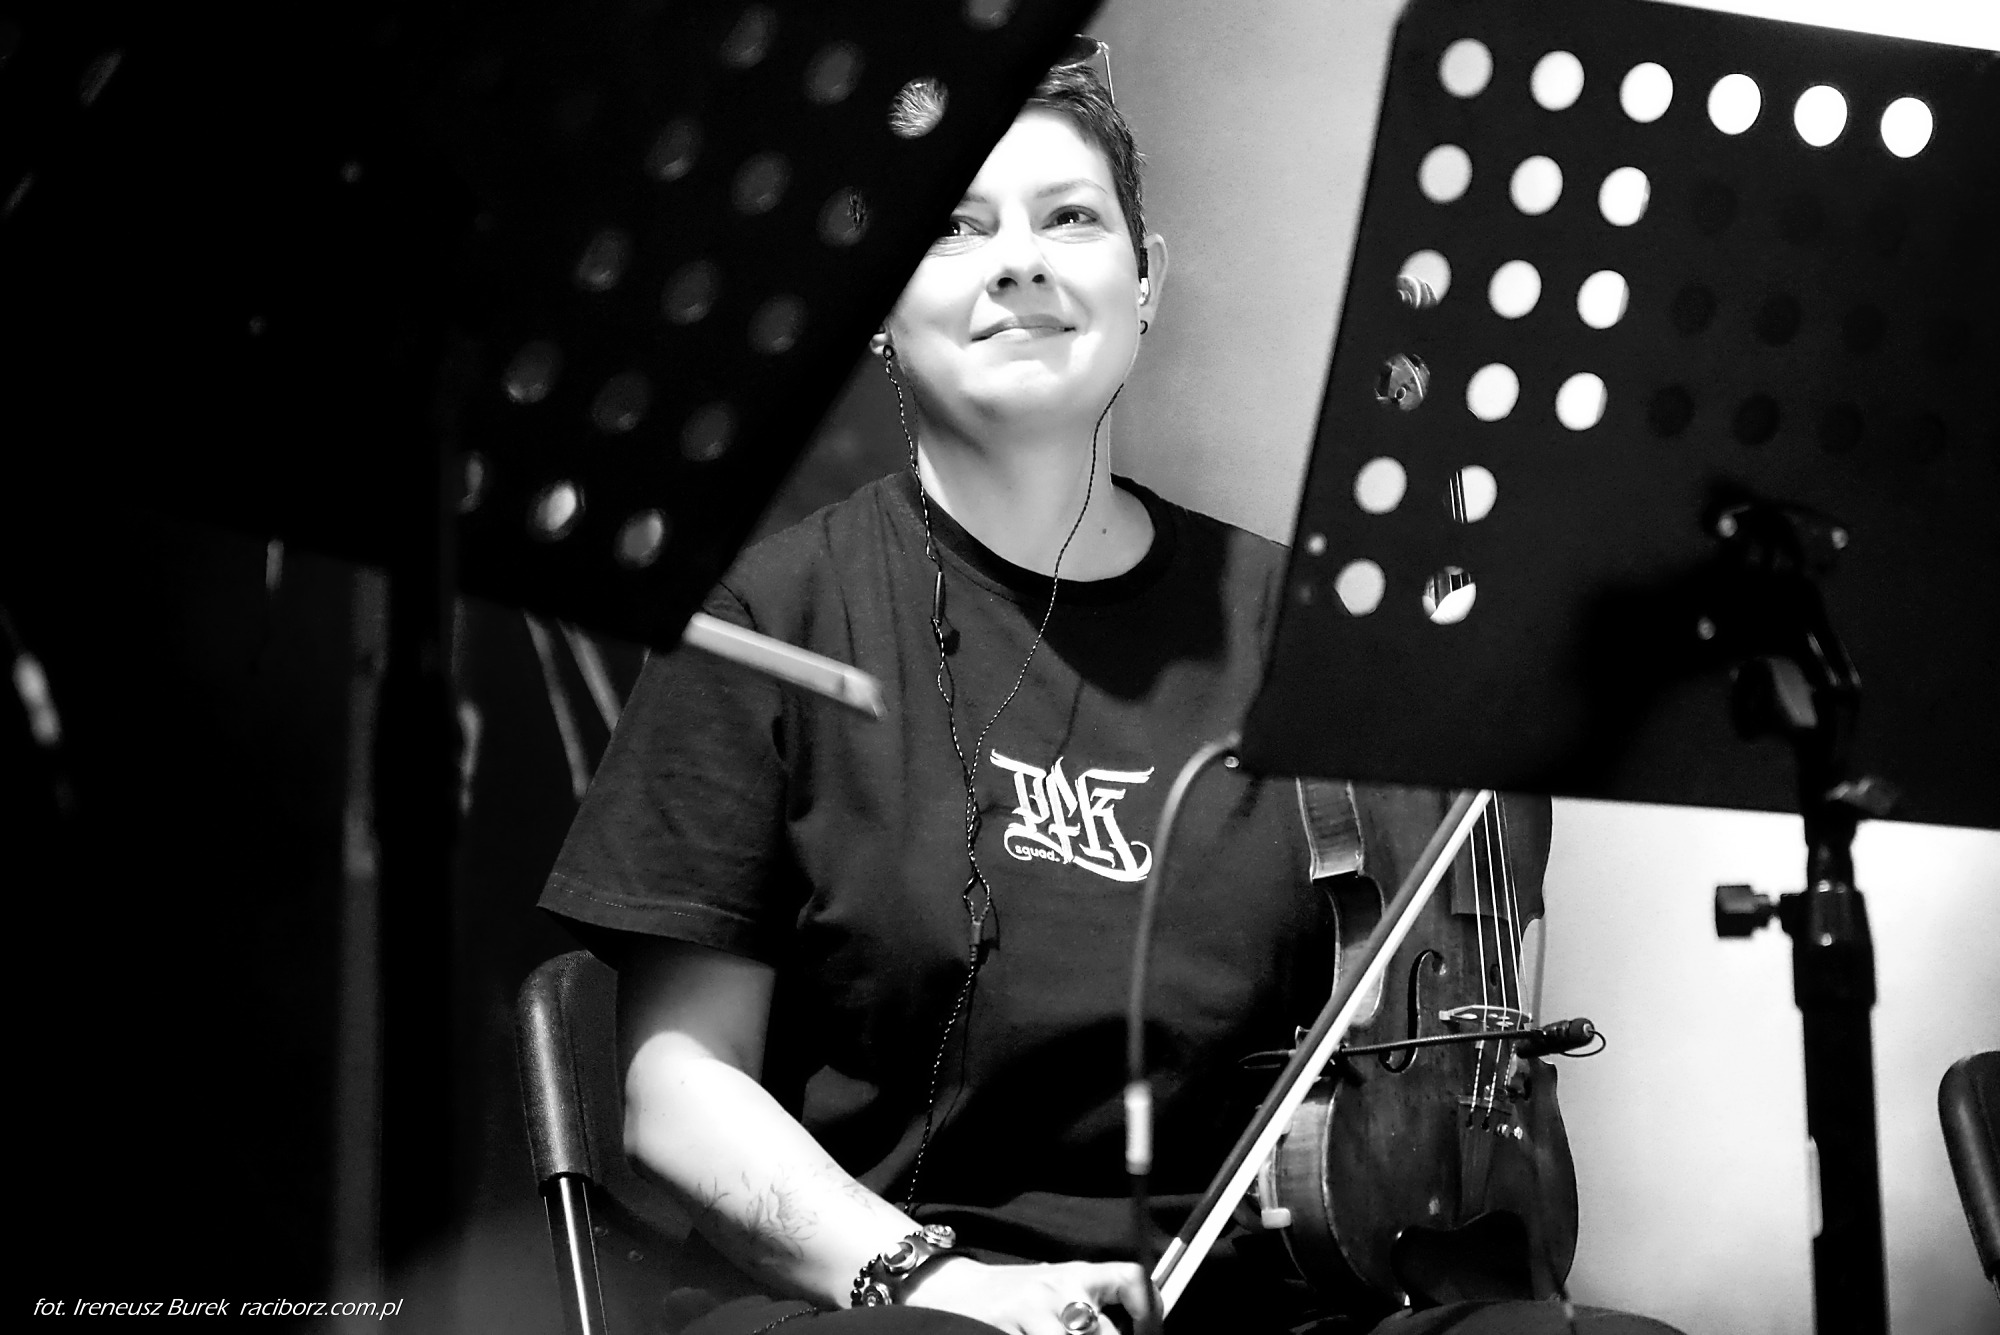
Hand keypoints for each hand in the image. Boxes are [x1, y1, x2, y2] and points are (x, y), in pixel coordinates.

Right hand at [901, 1257, 1155, 1334]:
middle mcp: (1057, 1289)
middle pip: (1104, 1333)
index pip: (1130, 1279)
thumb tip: (1134, 1329)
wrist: (951, 1289)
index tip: (1148, 1330)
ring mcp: (1029, 1311)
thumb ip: (1091, 1304)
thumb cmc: (1014, 1296)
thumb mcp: (1056, 1288)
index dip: (1149, 1309)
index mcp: (1076, 1275)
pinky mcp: (1003, 1329)